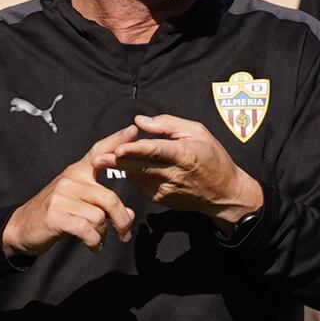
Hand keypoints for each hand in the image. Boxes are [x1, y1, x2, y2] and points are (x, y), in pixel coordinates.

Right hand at [0, 134, 137, 258]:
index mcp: (77, 172)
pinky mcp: (55, 215)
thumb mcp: (80, 203)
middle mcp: (70, 180)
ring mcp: (61, 197)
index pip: (98, 151)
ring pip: (99, 217)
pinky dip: (94, 242)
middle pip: (109, 198)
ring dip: (103, 234)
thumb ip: (104, 204)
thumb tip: (128, 215)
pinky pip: (87, 230)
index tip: (133, 129)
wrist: (22, 226)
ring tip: (97, 239)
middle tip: (124, 234)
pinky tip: (93, 246)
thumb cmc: (56, 213)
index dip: (116, 140)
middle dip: (121, 221)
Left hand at [109, 111, 264, 223]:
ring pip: (137, 176)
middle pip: (140, 166)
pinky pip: (140, 184)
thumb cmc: (213, 158)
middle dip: (116, 162)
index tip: (118, 149)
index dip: (135, 150)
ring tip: (104, 158)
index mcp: (184, 154)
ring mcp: (166, 190)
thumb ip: (168, 124)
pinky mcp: (160, 199)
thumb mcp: (198, 132)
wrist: (223, 193)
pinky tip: (127, 165)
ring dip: (120, 167)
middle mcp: (173, 174)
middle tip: (96, 158)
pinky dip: (132, 173)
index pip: (155, 151)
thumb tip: (140, 121)